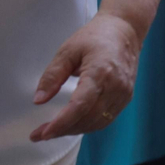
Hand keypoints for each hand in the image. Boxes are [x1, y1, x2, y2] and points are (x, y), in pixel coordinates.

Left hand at [30, 13, 141, 141]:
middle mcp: (116, 86)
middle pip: (88, 118)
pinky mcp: (126, 97)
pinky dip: (88, 125)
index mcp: (100, 72)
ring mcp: (124, 93)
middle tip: (40, 134)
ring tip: (54, 130)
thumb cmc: (96, 37)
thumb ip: (52, 76)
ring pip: (98, 122)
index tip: (42, 133)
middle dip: (63, 130)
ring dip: (75, 130)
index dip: (61, 123)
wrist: (125, 31)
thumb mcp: (67, 51)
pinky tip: (73, 124)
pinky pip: (106, 118)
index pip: (80, 106)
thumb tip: (38, 100)